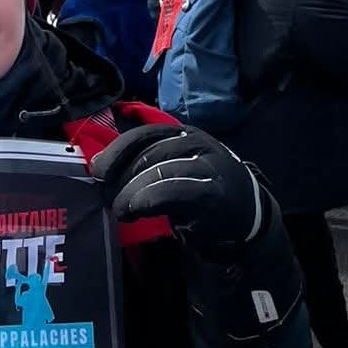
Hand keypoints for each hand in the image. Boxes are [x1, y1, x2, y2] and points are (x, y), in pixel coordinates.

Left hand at [92, 123, 263, 249]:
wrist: (249, 213)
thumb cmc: (203, 189)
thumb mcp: (176, 167)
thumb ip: (145, 163)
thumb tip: (99, 166)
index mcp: (183, 134)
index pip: (143, 134)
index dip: (117, 151)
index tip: (98, 171)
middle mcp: (197, 143)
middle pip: (148, 153)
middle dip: (121, 177)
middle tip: (107, 198)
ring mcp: (208, 166)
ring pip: (159, 170)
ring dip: (131, 192)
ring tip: (121, 211)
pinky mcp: (214, 193)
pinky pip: (174, 191)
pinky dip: (150, 200)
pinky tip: (138, 210)